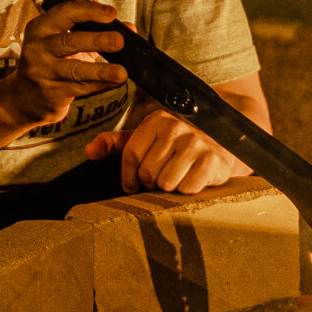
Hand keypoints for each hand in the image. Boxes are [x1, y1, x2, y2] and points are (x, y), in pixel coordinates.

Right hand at [2, 0, 132, 127]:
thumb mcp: (66, 44)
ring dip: (101, 71)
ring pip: (75, 70)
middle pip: (69, 41)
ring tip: (121, 72)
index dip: (89, 11)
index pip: (65, 13)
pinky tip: (115, 82)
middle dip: (96, 40)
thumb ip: (96, 32)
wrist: (23, 99)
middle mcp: (38, 48)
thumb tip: (130, 28)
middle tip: (119, 41)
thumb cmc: (51, 63)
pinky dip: (100, 85)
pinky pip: (80, 88)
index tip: (111, 13)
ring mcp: (42, 72)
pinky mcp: (50, 93)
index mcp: (41, 27)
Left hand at [86, 108, 246, 193]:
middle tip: (163, 179)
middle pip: (148, 173)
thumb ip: (116, 145)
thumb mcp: (146, 143)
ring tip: (178, 179)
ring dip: (171, 188)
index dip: (129, 177)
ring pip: (166, 183)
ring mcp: (196, 142)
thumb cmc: (176, 149)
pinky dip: (189, 190)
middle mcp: (175, 127)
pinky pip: (187, 188)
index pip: (130, 156)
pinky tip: (194, 181)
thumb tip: (89, 151)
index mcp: (156, 121)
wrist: (222, 147)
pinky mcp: (213, 160)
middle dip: (153, 183)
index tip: (133, 185)